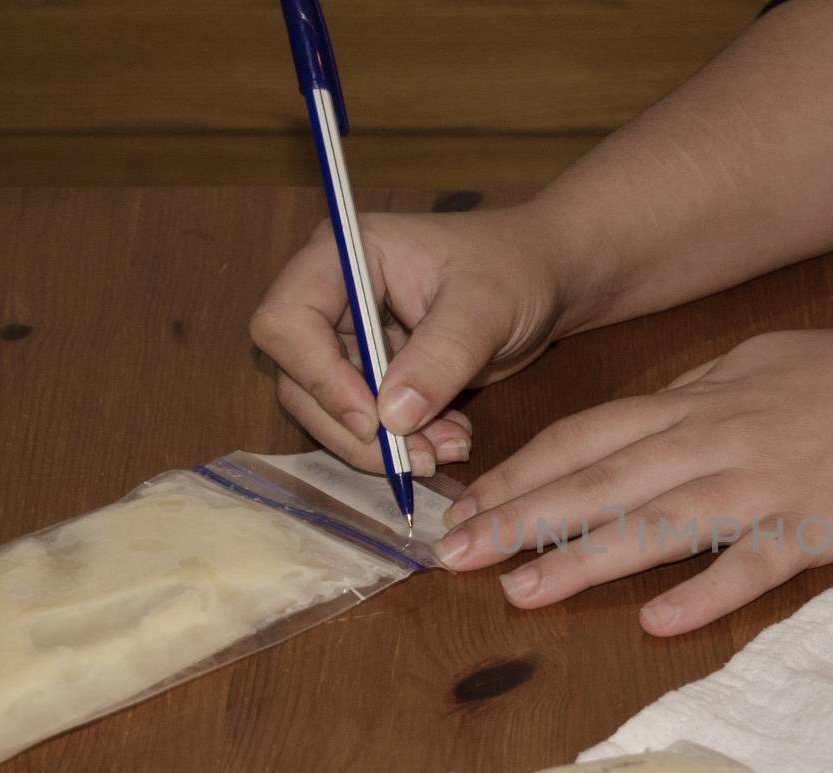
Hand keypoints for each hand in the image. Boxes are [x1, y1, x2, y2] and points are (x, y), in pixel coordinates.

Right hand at [250, 207, 579, 473]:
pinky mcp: (374, 374)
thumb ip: (441, 356)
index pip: (287, 321)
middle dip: (356, 429)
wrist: (544, 280)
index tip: (374, 418)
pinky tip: (450, 439)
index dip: (319, 376)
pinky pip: (367, 422)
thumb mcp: (488, 306)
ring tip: (448, 448)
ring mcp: (350, 339)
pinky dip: (405, 443)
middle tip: (419, 456)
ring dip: (383, 445)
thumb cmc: (517, 268)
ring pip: (330, 411)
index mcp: (345, 255)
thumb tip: (392, 416)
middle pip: (299, 379)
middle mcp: (334, 297)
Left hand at [433, 323, 832, 635]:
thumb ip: (690, 400)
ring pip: (661, 519)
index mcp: (696, 402)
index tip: (461, 508)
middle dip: (519, 517)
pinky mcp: (820, 519)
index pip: (585, 436)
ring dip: (586, 555)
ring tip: (521, 591)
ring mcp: (766, 479)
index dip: (518, 472)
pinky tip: (660, 622)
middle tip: (451, 556)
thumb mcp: (753, 367)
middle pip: (602, 478)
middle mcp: (716, 437)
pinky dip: (708, 589)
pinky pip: (757, 560)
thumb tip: (635, 428)